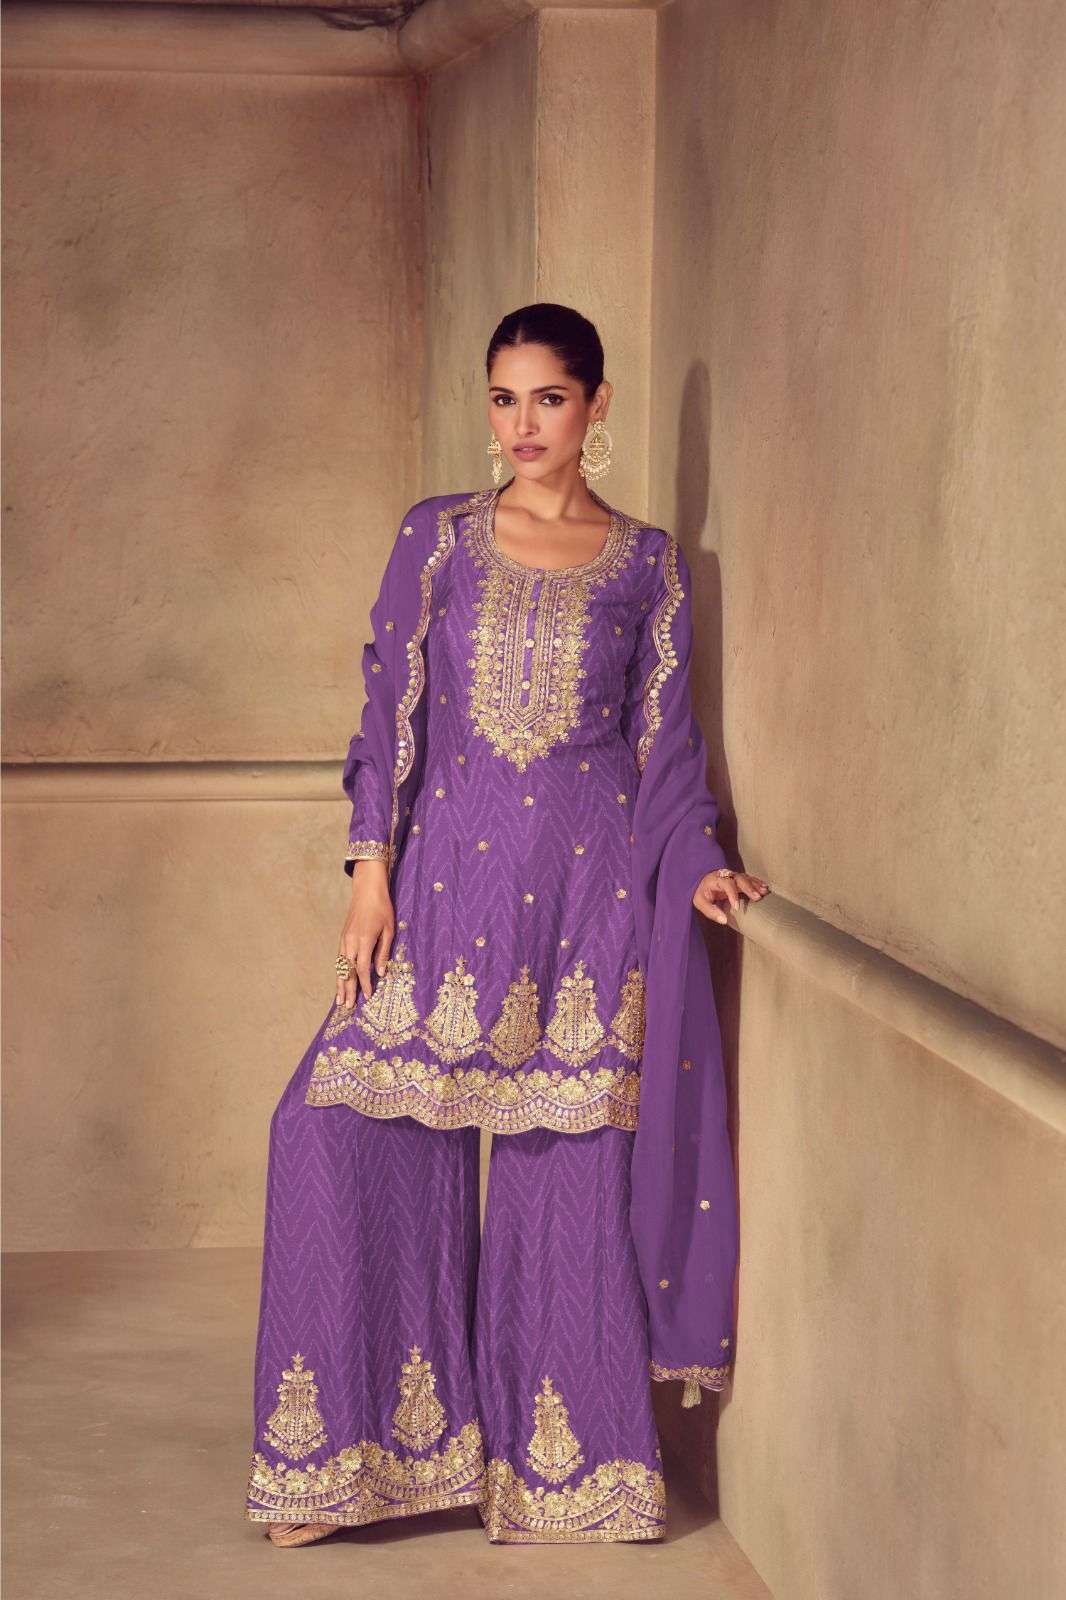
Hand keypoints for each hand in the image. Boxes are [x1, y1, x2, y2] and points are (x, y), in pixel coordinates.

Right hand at [336, 860, 394, 1005]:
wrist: (367, 890)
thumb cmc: (382, 908)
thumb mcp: (389, 930)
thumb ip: (383, 952)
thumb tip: (380, 973)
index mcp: (364, 941)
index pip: (362, 968)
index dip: (364, 984)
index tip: (367, 997)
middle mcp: (351, 942)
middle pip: (347, 971)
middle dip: (347, 989)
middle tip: (347, 1006)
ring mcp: (345, 939)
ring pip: (340, 966)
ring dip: (340, 983)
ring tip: (339, 999)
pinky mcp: (343, 936)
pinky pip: (339, 958)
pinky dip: (339, 971)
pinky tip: (339, 980)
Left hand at [693, 868, 769, 924]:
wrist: (702, 881)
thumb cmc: (701, 892)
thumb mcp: (699, 902)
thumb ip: (710, 911)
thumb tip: (724, 920)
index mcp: (716, 880)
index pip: (726, 884)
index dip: (732, 895)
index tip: (737, 907)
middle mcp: (726, 875)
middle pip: (739, 878)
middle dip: (749, 888)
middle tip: (757, 897)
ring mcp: (733, 876)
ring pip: (746, 878)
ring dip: (756, 885)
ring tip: (764, 892)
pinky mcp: (738, 878)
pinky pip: (749, 879)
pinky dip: (757, 883)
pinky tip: (764, 888)